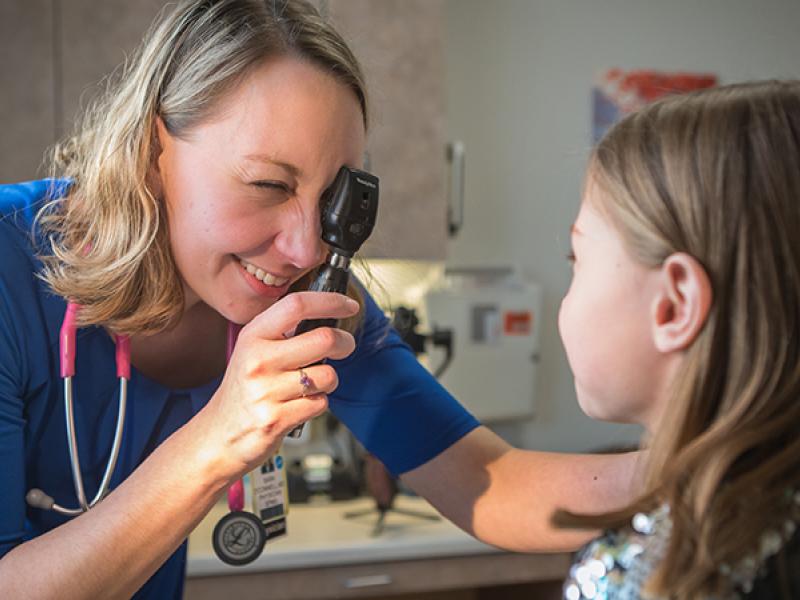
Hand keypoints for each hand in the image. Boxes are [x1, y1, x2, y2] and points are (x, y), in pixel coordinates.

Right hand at [195, 292, 358, 482]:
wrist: (219, 435)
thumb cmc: (245, 389)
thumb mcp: (253, 350)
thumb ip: (284, 331)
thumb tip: (329, 313)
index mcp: (254, 336)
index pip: (296, 305)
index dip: (330, 301)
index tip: (349, 305)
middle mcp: (258, 360)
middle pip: (324, 339)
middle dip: (344, 342)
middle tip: (344, 346)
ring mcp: (266, 391)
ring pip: (328, 375)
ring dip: (329, 381)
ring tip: (309, 385)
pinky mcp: (276, 419)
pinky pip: (320, 403)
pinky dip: (317, 404)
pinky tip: (299, 405)